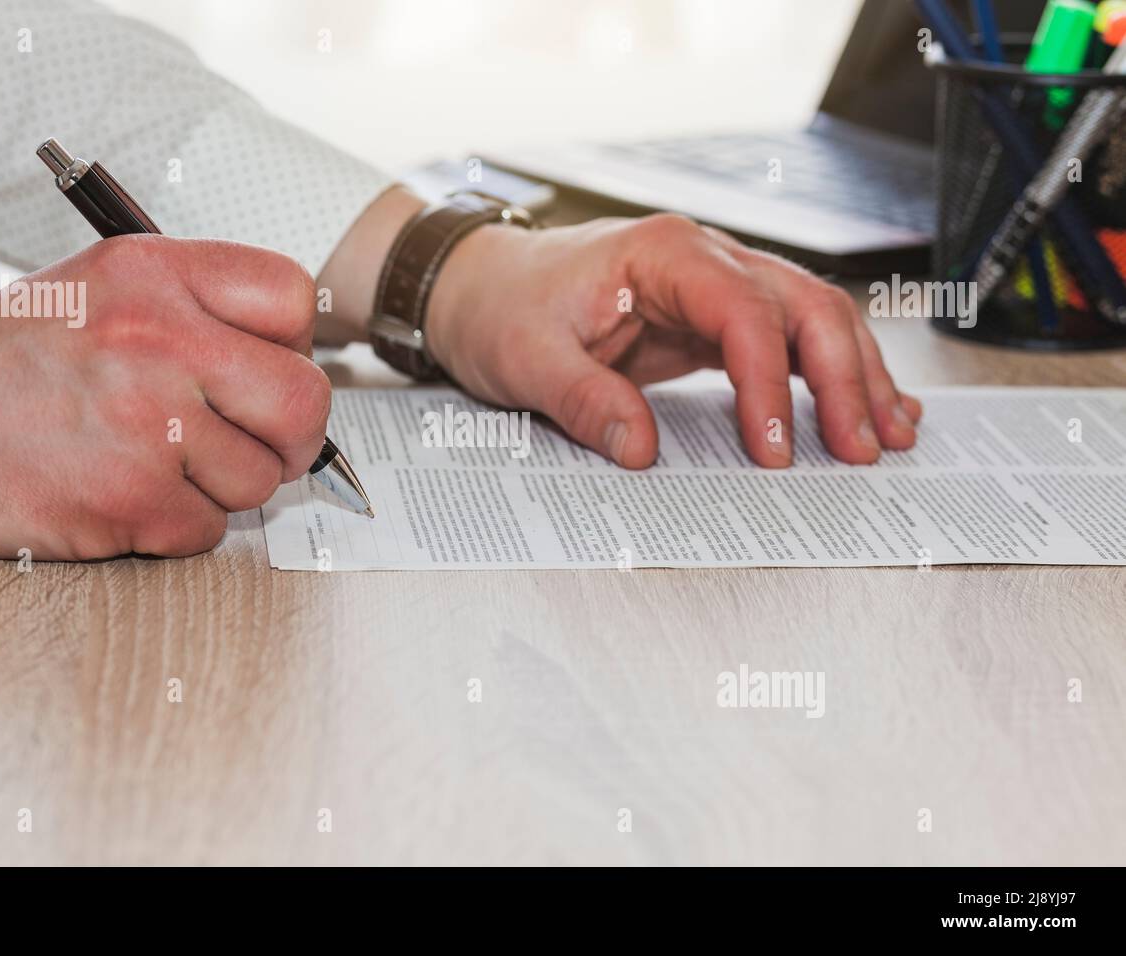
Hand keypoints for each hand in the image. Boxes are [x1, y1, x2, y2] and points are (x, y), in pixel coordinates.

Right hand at [0, 236, 329, 558]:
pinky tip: (123, 497)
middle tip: (255, 445)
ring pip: (262, 479)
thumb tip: (292, 365)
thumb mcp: (100, 291)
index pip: (293, 298)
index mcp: (156, 272)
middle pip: (305, 402)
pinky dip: (176, 528)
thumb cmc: (1, 361)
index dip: (293, 347)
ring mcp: (149, 421)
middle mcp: (161, 339)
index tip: (266, 374)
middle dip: (290, 438)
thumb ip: (197, 312)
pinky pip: (209, 530)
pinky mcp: (131, 499)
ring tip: (152, 465)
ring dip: (221, 488)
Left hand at [426, 214, 920, 467]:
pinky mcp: (709, 321)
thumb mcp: (525, 358)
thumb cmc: (500, 306)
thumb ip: (585, 401)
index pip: (743, 311)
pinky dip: (827, 374)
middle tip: (863, 449)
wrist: (477, 286)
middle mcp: (700, 260)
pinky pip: (784, 342)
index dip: (768, 383)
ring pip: (810, 319)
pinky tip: (863, 405)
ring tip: (889, 435)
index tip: (775, 449)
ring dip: (854, 375)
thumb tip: (643, 451)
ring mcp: (711, 287)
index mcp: (662, 254)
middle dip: (843, 378)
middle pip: (801, 306)